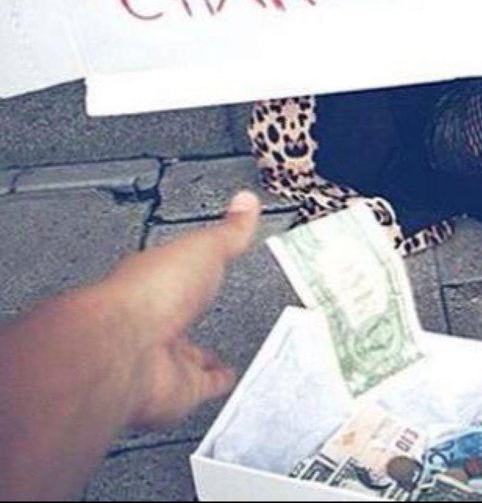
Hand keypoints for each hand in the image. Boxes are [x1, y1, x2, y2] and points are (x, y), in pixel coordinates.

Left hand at [100, 190, 261, 427]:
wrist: (126, 348)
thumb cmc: (149, 292)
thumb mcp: (203, 246)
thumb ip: (228, 230)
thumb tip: (244, 203)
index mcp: (155, 280)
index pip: (176, 271)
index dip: (190, 269)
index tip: (208, 264)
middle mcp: (154, 319)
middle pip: (178, 318)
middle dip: (193, 318)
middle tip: (210, 315)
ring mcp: (161, 356)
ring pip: (185, 356)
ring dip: (201, 357)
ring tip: (222, 355)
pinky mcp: (175, 389)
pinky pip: (199, 387)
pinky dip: (214, 385)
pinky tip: (226, 381)